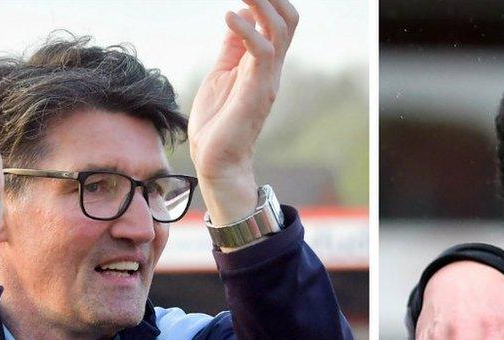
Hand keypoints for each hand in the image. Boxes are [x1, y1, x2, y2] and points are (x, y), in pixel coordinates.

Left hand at [188, 0, 297, 224]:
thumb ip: (232, 47)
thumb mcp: (221, 73)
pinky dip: (247, 28)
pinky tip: (229, 16)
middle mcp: (271, 68)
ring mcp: (266, 78)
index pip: (280, 23)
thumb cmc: (217, 122)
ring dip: (262, 4)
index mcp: (263, 64)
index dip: (269, 2)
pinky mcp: (256, 90)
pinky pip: (261, 51)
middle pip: (288, 21)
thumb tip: (237, 15)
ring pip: (279, 30)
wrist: (215, 160)